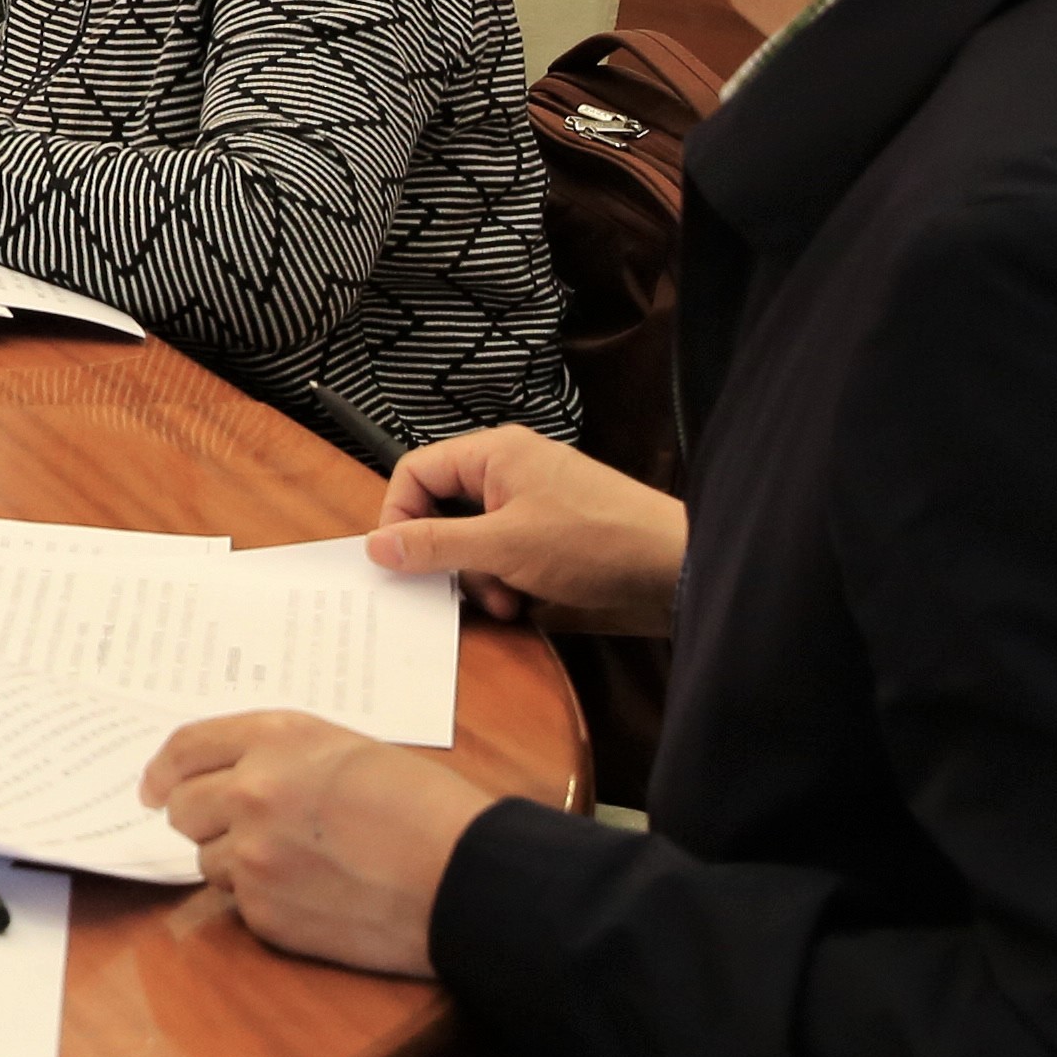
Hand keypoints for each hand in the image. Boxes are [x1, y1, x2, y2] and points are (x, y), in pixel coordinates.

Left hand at [147, 711, 490, 978]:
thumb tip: (232, 779)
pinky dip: (267, 903)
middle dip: (201, 820)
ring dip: (237, 864)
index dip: (163, 769)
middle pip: (182, 808)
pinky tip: (316, 897)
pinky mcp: (266, 912)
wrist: (472, 881)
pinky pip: (240, 905)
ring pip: (206, 861)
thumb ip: (283, 759)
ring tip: (301, 866)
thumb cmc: (431, 812)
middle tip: (235, 831)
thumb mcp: (352, 753)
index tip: (152, 787)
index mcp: (275, 739)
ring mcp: (253, 855)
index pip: (185, 747)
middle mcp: (251, 791)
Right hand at [370, 423, 687, 627]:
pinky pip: (506, 553)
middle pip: (443, 508)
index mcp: (494, 454)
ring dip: (480, 577)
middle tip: (463, 588)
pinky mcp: (554, 534)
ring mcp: (535, 503)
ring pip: (474, 538)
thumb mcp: (505, 546)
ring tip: (507, 601)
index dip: (400, 516)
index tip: (402, 561)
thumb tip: (375, 546)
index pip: (416, 472)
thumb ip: (436, 544)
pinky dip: (507, 580)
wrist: (681, 569)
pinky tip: (527, 602)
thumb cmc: (597, 543)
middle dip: (449, 556)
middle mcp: (510, 471)